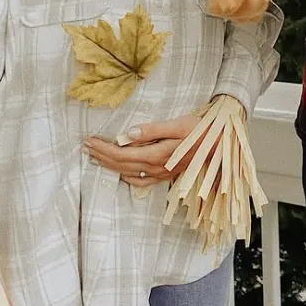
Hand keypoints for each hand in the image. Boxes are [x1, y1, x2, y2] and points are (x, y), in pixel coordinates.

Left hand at [84, 114, 203, 187]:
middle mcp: (157, 168)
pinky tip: (120, 172)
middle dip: (102, 156)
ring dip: (110, 166)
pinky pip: (141, 181)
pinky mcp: (166, 175)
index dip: (104, 148)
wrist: (219, 144)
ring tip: (96, 158)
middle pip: (121, 164)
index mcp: (157, 155)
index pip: (122, 153)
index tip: (90, 140)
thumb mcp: (177, 124)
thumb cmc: (200, 130)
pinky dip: (126, 177)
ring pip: (128, 173)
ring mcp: (161, 174)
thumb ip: (151, 130)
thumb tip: (127, 134)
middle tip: (86, 147)